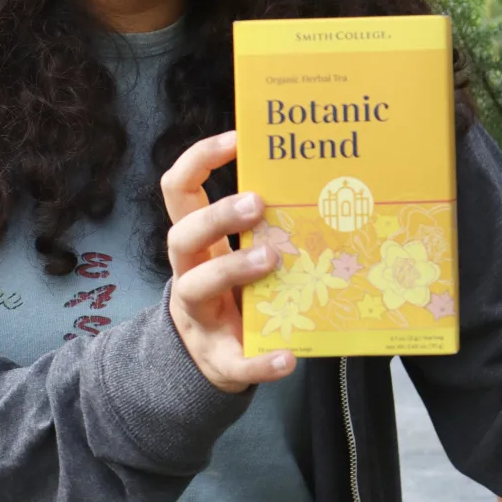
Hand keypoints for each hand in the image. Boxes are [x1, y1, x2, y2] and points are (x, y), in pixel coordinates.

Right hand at [161, 129, 295, 392]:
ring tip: (271, 258)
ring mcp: (199, 316)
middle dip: (217, 215)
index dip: (199, 159)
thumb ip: (268, 224)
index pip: (179, 189)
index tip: (237, 139)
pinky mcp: (219, 359)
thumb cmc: (238, 289)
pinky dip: (262, 362)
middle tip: (257, 203)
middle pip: (182, 234)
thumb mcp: (242, 250)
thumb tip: (322, 182)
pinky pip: (236, 363)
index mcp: (197, 240)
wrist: (216, 358)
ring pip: (197, 287)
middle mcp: (190, 271)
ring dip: (233, 268)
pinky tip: (288, 358)